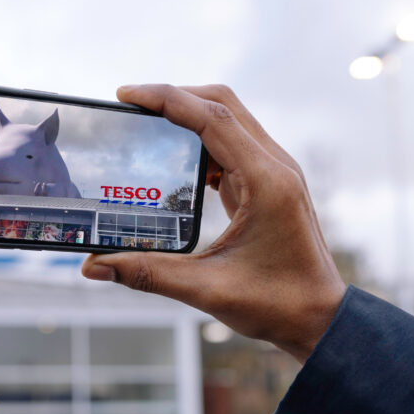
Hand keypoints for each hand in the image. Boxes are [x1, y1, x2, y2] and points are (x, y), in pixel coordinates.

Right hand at [81, 84, 346, 363]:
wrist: (320, 318)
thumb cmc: (276, 304)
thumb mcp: (207, 289)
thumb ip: (148, 273)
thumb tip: (93, 267)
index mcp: (266, 181)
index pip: (212, 118)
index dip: (166, 99)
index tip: (126, 95)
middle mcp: (275, 166)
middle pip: (221, 104)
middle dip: (174, 97)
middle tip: (130, 107)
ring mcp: (275, 171)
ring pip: (228, 119)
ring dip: (188, 115)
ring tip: (146, 128)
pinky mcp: (269, 183)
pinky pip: (232, 144)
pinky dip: (201, 140)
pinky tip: (176, 162)